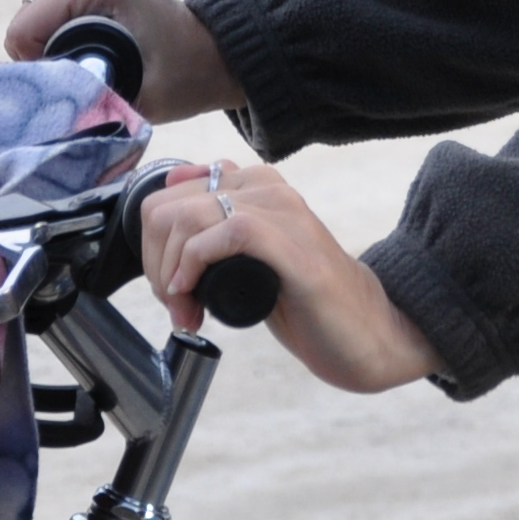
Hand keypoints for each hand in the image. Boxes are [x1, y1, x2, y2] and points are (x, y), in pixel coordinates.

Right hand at [4, 0, 247, 121]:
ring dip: (52, 52)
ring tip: (93, 68)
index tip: (76, 86)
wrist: (217, 54)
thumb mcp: (138, 98)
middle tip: (87, 81)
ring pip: (33, 21)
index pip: (23, 32)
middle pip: (26, 24)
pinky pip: (48, 17)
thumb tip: (40, 114)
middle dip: (46, 60)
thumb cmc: (186, 76)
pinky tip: (91, 53)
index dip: (41, 69)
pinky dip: (59, 41)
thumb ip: (86, 104)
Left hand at [136, 158, 441, 393]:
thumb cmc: (306, 301)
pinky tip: (196, 294)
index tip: (170, 289)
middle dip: (156, 263)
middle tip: (176, 306)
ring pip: (190, 216)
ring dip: (171, 272)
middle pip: (170, 206)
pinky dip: (195, 264)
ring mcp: (284, 215)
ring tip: (186, 311)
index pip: (170, 194)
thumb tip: (169, 194)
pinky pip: (228, 230)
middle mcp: (268, 189)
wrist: (365, 333)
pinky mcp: (294, 247)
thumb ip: (218, 225)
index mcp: (256, 185)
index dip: (154, 246)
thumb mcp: (249, 256)